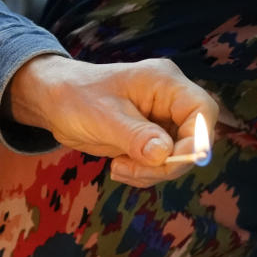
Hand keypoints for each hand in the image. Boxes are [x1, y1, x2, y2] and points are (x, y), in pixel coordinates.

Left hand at [9, 55, 219, 187]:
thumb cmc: (75, 97)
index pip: (202, 111)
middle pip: (193, 139)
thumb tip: (164, 155)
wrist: (54, 102)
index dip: (198, 140)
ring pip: (176, 156)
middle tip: (133, 171)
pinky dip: (143, 173)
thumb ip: (135, 136)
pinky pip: (159, 163)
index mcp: (165, 83)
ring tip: (118, 168)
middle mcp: (169, 101)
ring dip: (152, 172)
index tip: (172, 162)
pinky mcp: (149, 139)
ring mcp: (160, 121)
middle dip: (168, 163)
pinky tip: (118, 167)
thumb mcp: (103, 117)